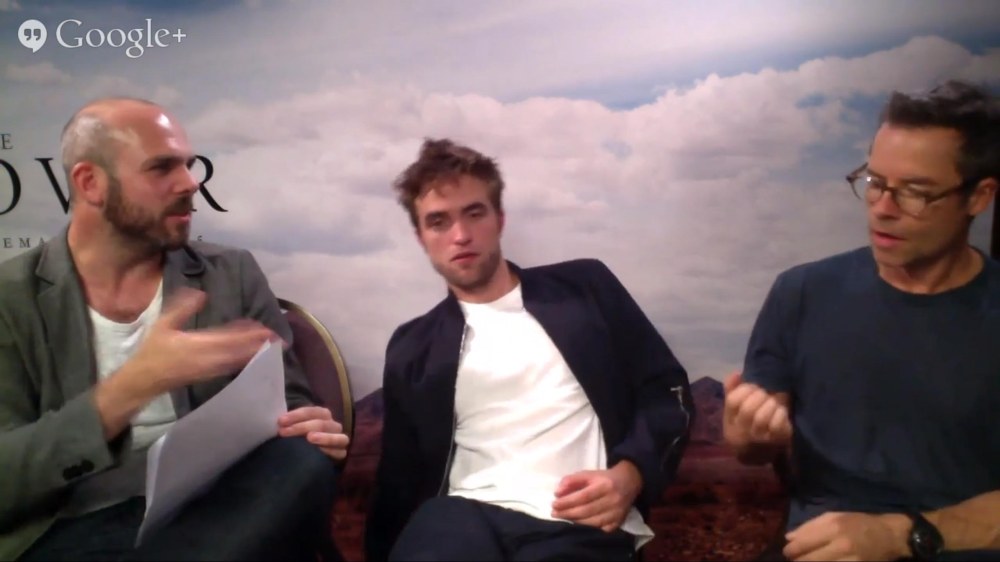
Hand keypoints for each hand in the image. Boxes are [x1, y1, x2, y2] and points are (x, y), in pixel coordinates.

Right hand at [96, 288, 276, 439]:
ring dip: (254, 352)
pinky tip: (251, 353)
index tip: (263, 327)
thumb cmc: (152, 351)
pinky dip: (242, 359)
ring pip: (237, 360)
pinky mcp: (209, 376)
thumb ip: (182, 308)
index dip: (248, 334)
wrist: (144, 380)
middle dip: (257, 344)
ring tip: (270, 345)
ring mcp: (209, 369)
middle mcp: (207, 359)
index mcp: (197, 345)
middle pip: (238, 351)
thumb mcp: (163, 325)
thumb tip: (201, 293)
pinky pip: (230, 367)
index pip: (229, 338)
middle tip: (277, 338)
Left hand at [278, 406, 349, 460]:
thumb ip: (290, 423)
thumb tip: (278, 422)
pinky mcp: (341, 453)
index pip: (311, 411)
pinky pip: (339, 452)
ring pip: (336, 435)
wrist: (313, 453)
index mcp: (323, 414)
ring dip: (323, 437)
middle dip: (301, 427)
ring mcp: (339, 438)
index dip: (296, 415)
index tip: (280, 421)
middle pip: (321, 423)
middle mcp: (333, 425)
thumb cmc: (301, 436)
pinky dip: (330, 451)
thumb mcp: (295, 426)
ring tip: (310, 438)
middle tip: (284, 432)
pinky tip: (319, 452)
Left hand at [551, 461, 641, 531]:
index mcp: (605, 485)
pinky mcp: (619, 522)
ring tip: (563, 518)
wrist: (629, 482)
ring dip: (575, 522)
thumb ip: (571, 480)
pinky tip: (578, 525)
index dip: (567, 502)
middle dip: (567, 513)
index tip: (554, 504)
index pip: (583, 496)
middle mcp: (613, 500)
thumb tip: (557, 493)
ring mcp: (617, 513)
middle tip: (554, 513)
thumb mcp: (588, 474)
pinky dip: (588, 528)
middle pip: (586, 510)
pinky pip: (600, 529)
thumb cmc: (604, 478)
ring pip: (592, 522)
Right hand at [723, 370, 791, 448]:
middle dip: (759, 396)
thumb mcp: (734, 412)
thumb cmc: (745, 427)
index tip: (753, 387)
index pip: (733, 401)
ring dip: (770, 405)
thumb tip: (736, 373)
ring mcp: (760, 439)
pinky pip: (779, 425)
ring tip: (773, 402)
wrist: (757, 456)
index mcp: (731, 422)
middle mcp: (743, 432)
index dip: (745, 389)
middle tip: (765, 394)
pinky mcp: (777, 442)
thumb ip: (733, 391)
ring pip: (763, 418)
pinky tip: (781, 412)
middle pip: (749, 409)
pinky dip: (781, 414)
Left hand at [784, 511, 910, 560]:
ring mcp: (850, 560)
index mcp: (833, 527)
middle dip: (798, 561)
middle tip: (795, 560)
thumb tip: (788, 537)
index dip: (790, 550)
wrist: (890, 536)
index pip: (802, 544)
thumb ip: (810, 526)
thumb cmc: (859, 523)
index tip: (788, 552)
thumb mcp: (834, 517)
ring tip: (808, 561)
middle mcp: (841, 545)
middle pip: (808, 560)